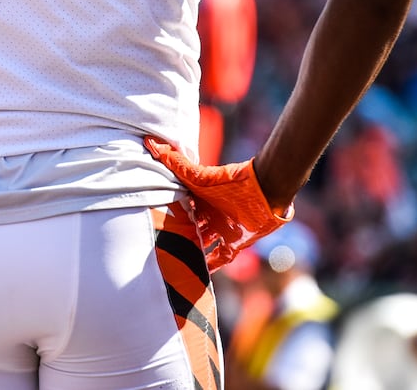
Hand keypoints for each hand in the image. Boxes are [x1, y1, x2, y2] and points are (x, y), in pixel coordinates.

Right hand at [144, 137, 292, 270]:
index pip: (179, 211)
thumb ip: (174, 163)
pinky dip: (210, 266)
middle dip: (177, 238)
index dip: (166, 218)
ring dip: (191, 252)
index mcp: (200, 200)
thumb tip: (149, 141)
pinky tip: (198, 276)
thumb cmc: (231, 181)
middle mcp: (211, 215)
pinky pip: (220, 258)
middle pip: (190, 229)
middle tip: (159, 250)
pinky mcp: (236, 242)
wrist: (267, 190)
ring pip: (203, 244)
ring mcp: (223, 229)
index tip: (150, 226)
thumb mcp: (197, 177)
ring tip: (174, 264)